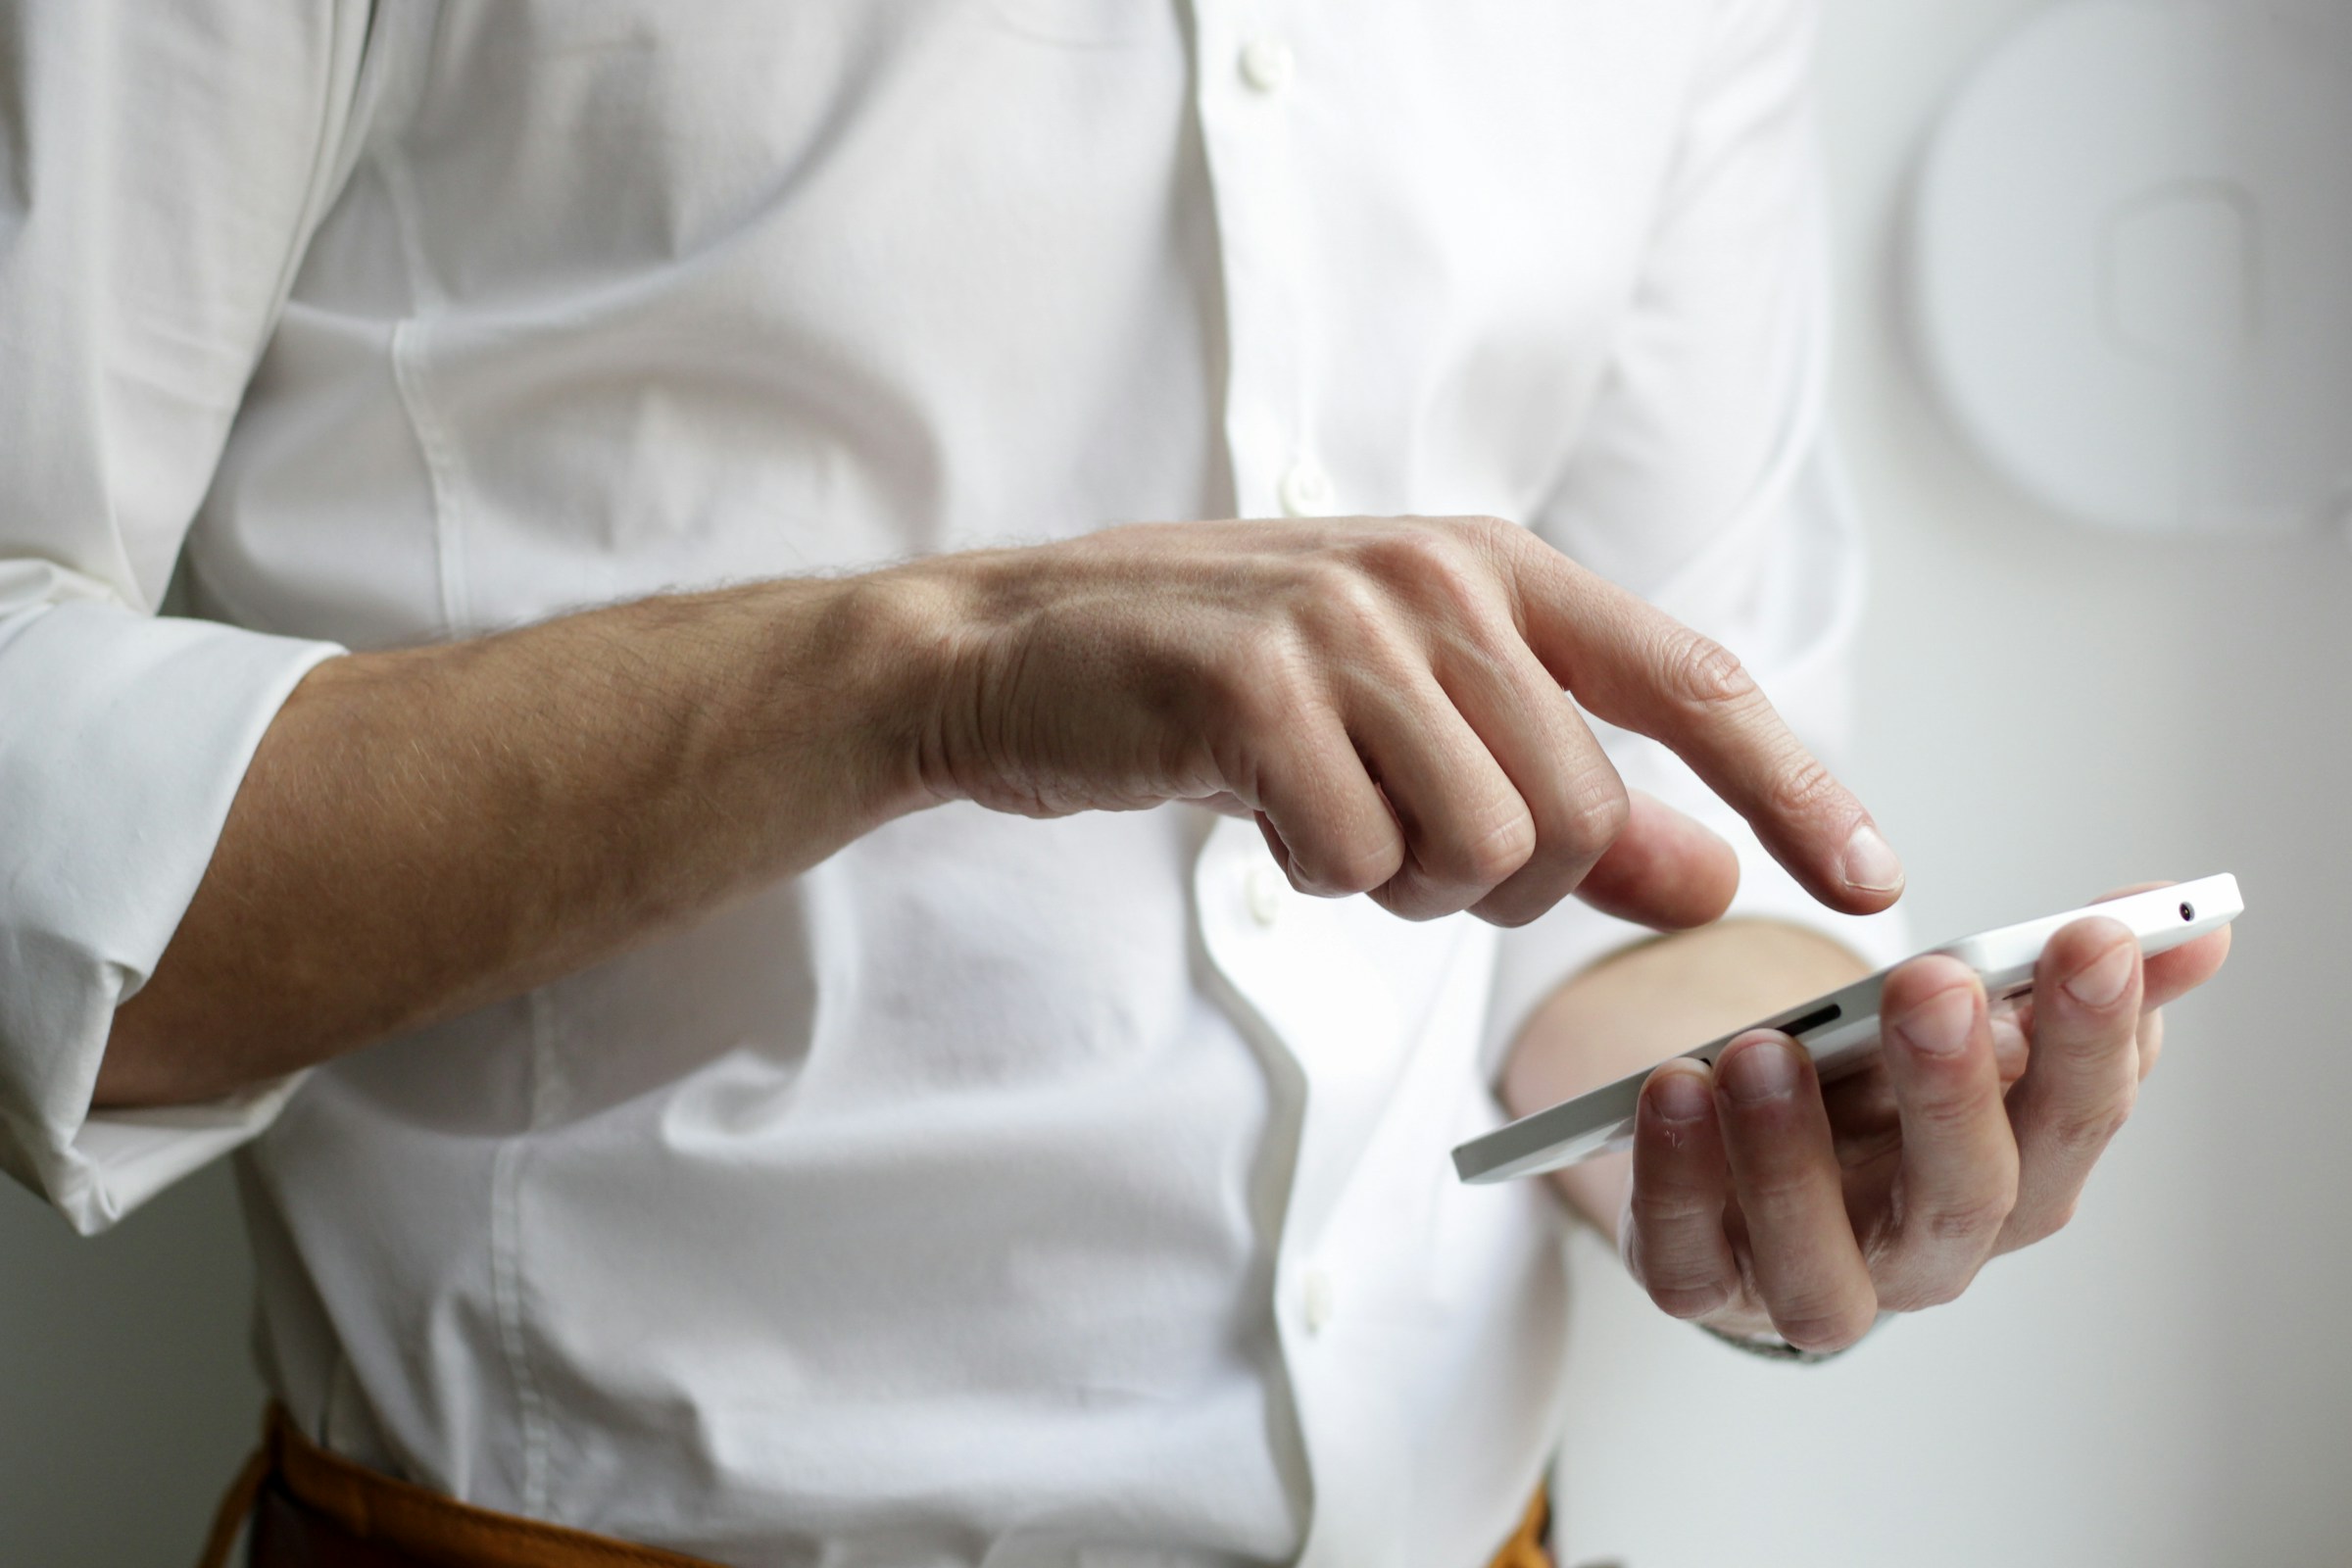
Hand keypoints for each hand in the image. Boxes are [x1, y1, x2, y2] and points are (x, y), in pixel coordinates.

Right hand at [902, 516, 1903, 929]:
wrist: (1016, 651)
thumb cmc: (1225, 686)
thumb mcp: (1414, 722)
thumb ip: (1570, 795)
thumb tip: (1712, 879)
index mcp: (1495, 567)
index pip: (1692, 682)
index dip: (1795, 786)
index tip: (1872, 881)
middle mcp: (1437, 577)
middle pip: (1580, 814)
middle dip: (1504, 881)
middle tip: (1398, 842)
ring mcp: (1344, 623)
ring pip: (1481, 849)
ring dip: (1402, 882)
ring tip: (1323, 815)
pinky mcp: (1253, 686)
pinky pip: (1357, 860)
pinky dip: (1316, 876)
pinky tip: (1258, 812)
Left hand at [1617, 890, 2232, 1349]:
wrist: (1748, 1161)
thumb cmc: (1874, 1096)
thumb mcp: (1964, 1026)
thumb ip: (2061, 978)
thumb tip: (2195, 922)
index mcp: (2015, 1177)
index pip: (2077, 1119)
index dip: (2093, 1036)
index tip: (2090, 937)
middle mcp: (1926, 1251)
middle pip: (1964, 1198)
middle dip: (1953, 1091)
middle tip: (1933, 985)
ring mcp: (1811, 1281)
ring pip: (1821, 1265)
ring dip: (1791, 1156)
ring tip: (1763, 1049)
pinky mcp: (1703, 1285)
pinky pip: (1686, 1263)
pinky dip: (1675, 1183)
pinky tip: (1671, 1090)